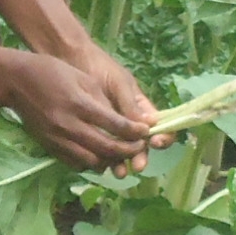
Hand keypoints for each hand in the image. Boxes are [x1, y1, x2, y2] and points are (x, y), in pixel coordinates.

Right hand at [0, 52, 155, 171]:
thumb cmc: (52, 72)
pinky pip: (74, 163)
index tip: (145, 133)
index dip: (134, 133)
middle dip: (127, 151)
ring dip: (109, 161)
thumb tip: (123, 121)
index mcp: (79, 104)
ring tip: (120, 154)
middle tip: (138, 148)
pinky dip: (90, 163)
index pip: (115, 125)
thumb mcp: (82, 78)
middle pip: (106, 148)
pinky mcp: (49, 146)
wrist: (16, 80)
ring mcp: (57, 138)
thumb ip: (103, 101)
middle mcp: (68, 125)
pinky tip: (99, 157)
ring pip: (91, 161)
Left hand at [65, 42, 165, 160]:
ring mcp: (111, 130)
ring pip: (122, 152)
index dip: (163, 137)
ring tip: (119, 172)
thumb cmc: (100, 68)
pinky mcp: (94, 134)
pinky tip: (101, 164)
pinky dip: (105, 159)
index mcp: (141, 109)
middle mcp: (129, 123)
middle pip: (141, 145)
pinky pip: (103, 150)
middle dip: (141, 156)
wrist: (72, 63)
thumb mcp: (119, 84)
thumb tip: (150, 126)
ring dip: (123, 163)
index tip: (156, 143)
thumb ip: (131, 105)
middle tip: (137, 166)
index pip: (161, 127)